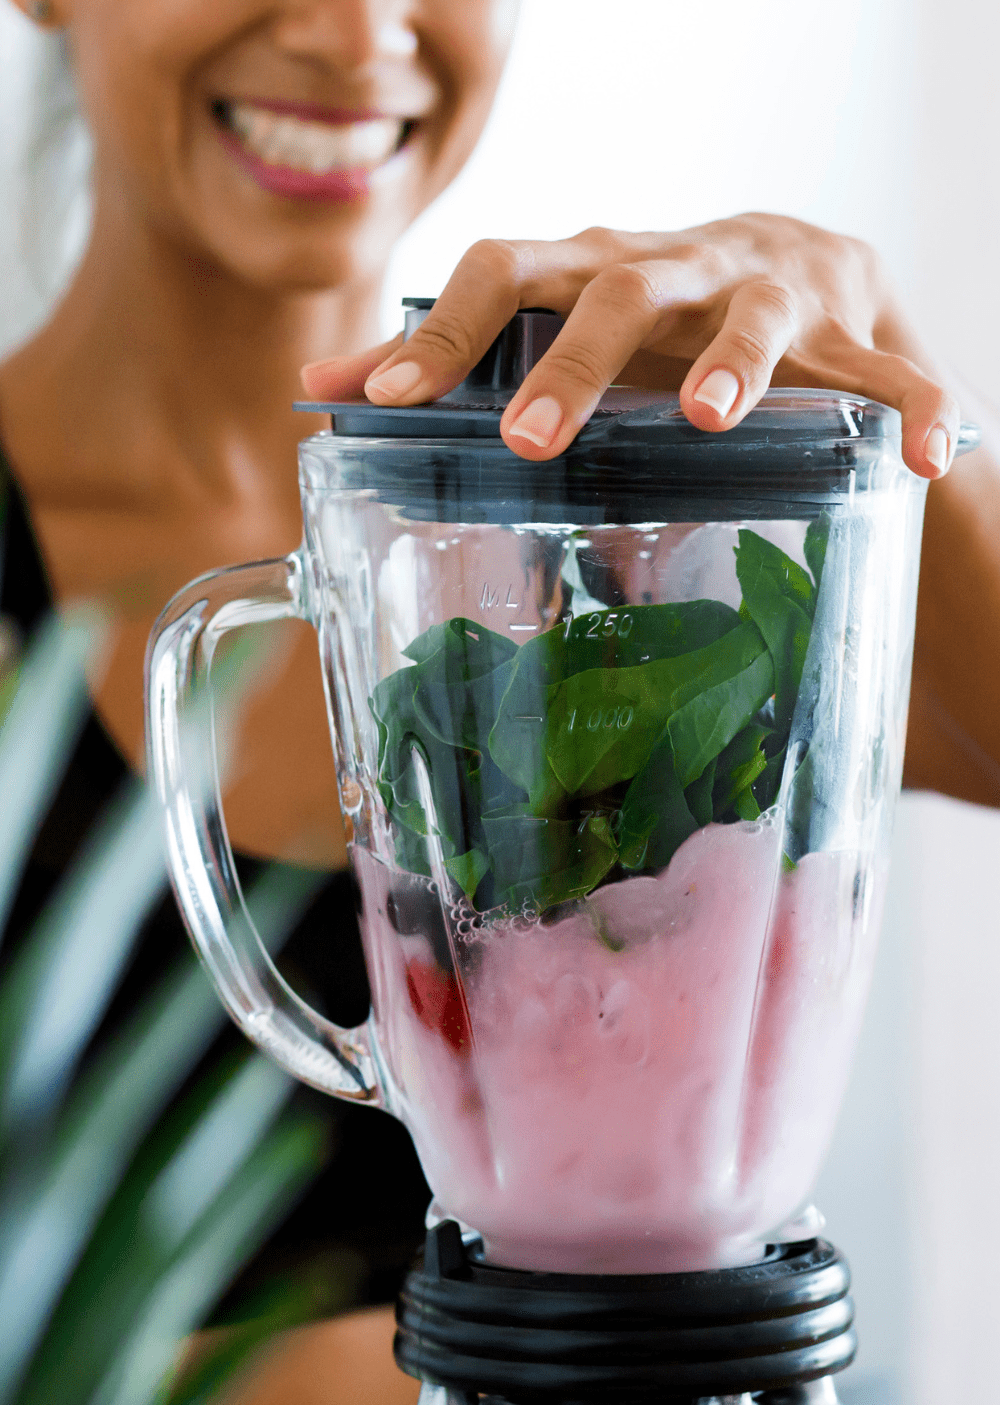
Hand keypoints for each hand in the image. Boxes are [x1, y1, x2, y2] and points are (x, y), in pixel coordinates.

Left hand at [301, 214, 957, 479]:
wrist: (803, 271)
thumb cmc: (652, 317)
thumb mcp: (554, 322)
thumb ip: (450, 357)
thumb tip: (316, 391)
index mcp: (592, 267)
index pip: (502, 273)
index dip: (444, 334)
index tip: (384, 403)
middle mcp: (675, 268)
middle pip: (617, 289)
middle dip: (573, 361)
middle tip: (531, 440)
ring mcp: (770, 293)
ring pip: (754, 314)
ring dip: (734, 363)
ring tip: (709, 419)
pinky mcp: (857, 331)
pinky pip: (893, 371)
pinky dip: (916, 407)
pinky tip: (930, 457)